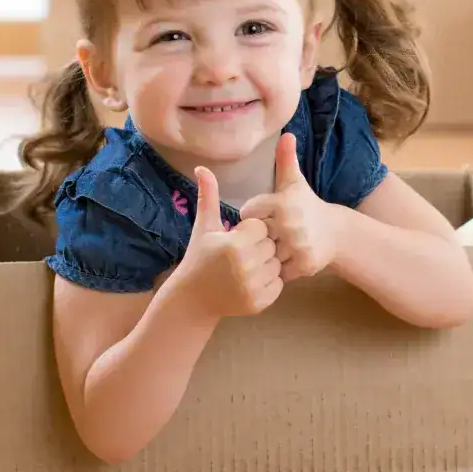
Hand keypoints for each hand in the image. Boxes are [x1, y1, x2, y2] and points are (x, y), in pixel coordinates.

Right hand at [174, 166, 282, 316]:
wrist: (193, 299)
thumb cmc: (199, 258)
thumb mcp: (204, 227)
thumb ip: (208, 197)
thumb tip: (202, 167)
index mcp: (233, 245)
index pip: (261, 226)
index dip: (250, 231)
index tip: (237, 238)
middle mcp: (245, 266)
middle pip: (271, 245)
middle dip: (260, 247)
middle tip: (243, 254)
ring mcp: (253, 287)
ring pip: (277, 265)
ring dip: (267, 265)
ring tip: (247, 267)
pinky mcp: (259, 303)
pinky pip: (279, 285)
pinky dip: (269, 283)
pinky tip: (252, 281)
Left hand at [241, 133, 337, 281]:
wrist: (335, 232)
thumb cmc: (306, 205)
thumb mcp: (294, 182)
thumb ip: (285, 159)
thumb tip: (287, 133)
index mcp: (281, 203)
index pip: (247, 213)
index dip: (250, 216)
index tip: (259, 217)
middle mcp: (289, 224)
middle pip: (255, 236)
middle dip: (258, 238)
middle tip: (268, 235)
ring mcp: (297, 246)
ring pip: (266, 255)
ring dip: (267, 255)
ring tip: (275, 248)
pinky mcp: (305, 264)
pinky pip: (279, 271)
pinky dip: (279, 270)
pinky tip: (285, 260)